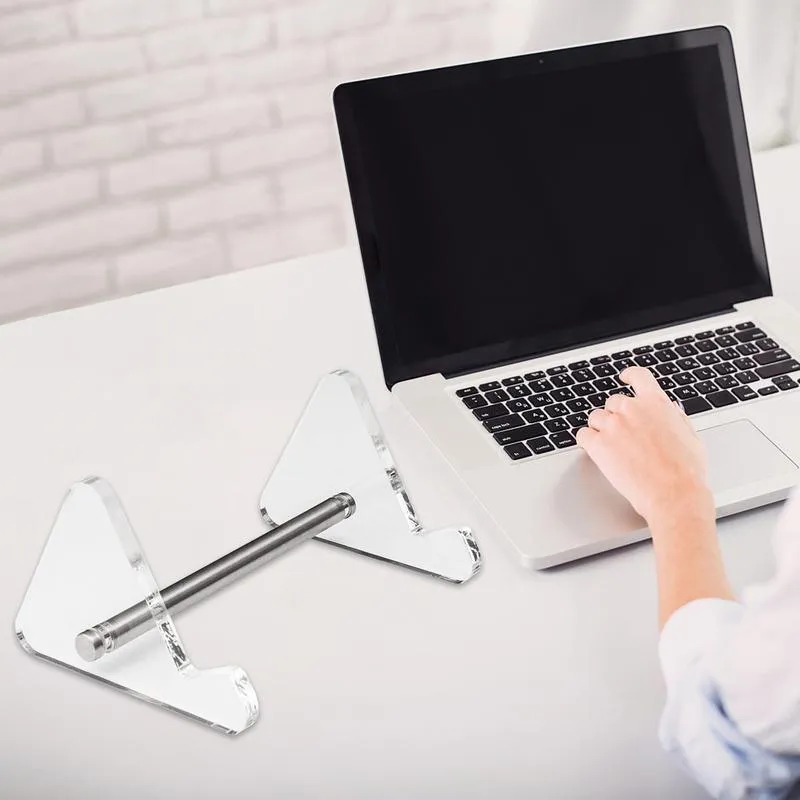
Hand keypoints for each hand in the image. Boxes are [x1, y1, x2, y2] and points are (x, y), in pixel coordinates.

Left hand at [575, 367, 713, 525]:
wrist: (673, 493)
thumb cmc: (686, 471)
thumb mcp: (690, 435)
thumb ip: (675, 418)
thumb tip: (669, 410)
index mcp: (656, 403)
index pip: (638, 376)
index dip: (629, 375)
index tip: (624, 377)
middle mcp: (632, 409)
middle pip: (613, 402)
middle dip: (617, 416)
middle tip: (625, 436)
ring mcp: (613, 425)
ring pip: (596, 418)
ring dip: (601, 429)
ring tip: (614, 448)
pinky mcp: (598, 444)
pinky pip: (583, 435)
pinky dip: (587, 442)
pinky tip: (597, 452)